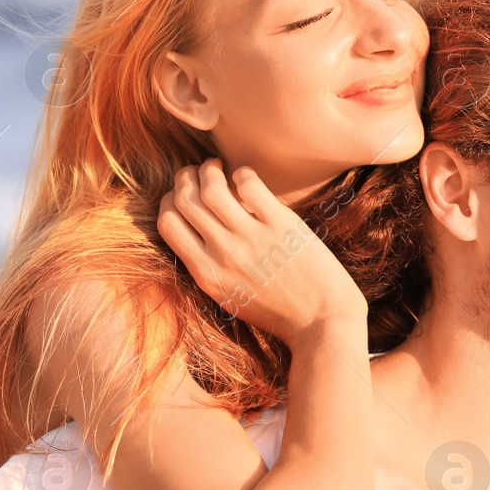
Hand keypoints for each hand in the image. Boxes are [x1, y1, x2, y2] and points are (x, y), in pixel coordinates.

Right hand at [157, 160, 366, 343]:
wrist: (322, 323)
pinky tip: (247, 179)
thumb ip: (210, 267)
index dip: (169, 201)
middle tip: (195, 172)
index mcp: (206, 274)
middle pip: (185, 199)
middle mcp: (223, 253)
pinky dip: (242, 174)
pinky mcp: (281, 225)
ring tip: (216, 166)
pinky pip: (249, 185)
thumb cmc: (279, 312)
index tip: (180, 194)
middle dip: (184, 178)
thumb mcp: (231, 298)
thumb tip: (198, 233)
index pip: (168, 223)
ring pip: (211, 187)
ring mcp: (251, 237)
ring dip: (209, 169)